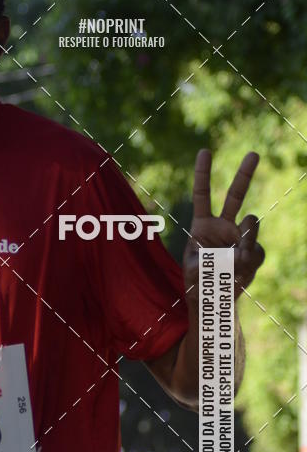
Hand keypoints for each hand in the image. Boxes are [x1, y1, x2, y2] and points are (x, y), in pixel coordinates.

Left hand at [183, 149, 264, 303]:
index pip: (203, 195)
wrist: (212, 299)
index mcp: (202, 225)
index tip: (205, 152)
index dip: (203, 174)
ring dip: (246, 238)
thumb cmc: (197, 281)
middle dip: (245, 174)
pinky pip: (257, 252)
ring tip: (237, 257)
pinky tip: (240, 273)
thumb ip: (216, 254)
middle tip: (254, 153)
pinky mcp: (254, 253)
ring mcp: (241, 238)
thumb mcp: (196, 269)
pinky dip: (249, 263)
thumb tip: (245, 245)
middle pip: (235, 195)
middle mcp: (223, 227)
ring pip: (250, 226)